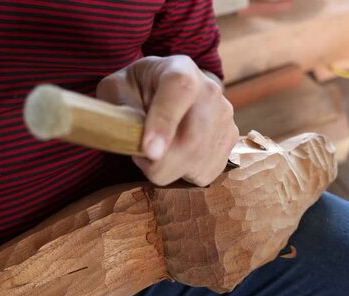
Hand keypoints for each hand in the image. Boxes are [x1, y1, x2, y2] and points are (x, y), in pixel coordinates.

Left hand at [96, 55, 237, 185]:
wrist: (170, 90)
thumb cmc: (137, 90)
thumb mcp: (117, 89)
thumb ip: (120, 110)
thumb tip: (129, 137)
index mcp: (179, 68)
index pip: (179, 90)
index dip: (164, 123)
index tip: (149, 151)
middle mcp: (210, 90)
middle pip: (192, 138)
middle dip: (161, 163)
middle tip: (140, 158)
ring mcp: (225, 116)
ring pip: (198, 161)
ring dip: (169, 169)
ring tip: (157, 151)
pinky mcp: (230, 139)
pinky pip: (206, 172)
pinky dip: (184, 174)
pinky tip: (176, 157)